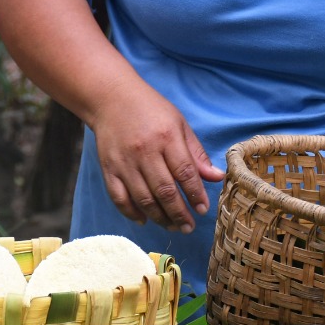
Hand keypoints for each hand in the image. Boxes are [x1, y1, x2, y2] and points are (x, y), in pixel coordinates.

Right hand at [88, 81, 222, 232]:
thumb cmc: (150, 110)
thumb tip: (217, 178)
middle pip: (165, 191)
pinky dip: (131, 213)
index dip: (196, 194)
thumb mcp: (179, 124)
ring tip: (172, 226)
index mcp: (166, 137)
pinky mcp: (108, 168)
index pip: (185, 173)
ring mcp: (124, 162)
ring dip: (159, 217)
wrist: (111, 98)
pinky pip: (119, 197)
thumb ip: (196, 153)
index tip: (203, 210)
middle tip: (189, 227)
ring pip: (143, 199)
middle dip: (179, 214)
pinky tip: (144, 220)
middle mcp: (145, 151)